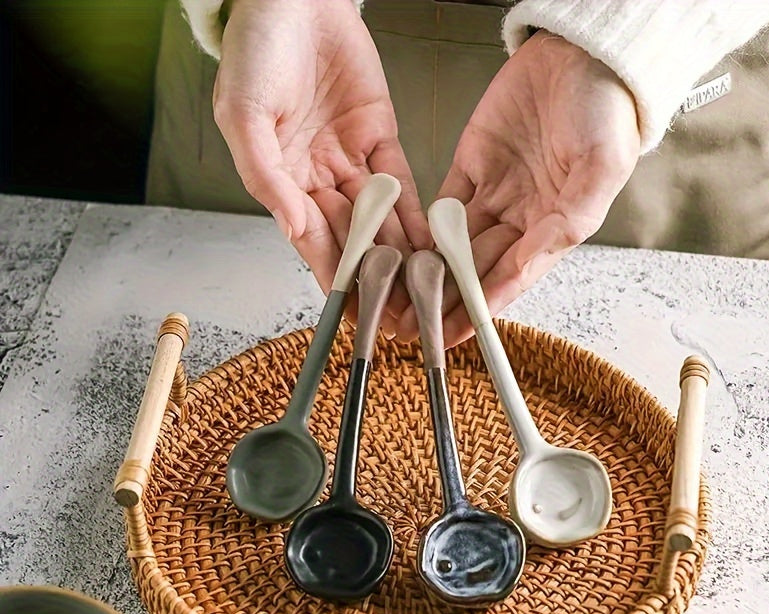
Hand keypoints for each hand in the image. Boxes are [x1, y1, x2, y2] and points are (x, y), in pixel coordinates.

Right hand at [213, 0, 430, 325]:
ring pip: (379, 218)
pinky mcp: (380, 136)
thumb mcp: (243, 114)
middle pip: (350, 238)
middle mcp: (317, 177)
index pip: (311, 240)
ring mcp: (350, 160)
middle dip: (374, 278)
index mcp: (280, 179)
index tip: (352, 312)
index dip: (332, 276)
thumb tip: (294, 228)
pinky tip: (430, 243)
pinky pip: (401, 182)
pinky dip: (414, 212)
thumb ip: (265, 175)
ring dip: (399, 255)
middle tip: (397, 315)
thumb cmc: (255, 49)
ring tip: (419, 291)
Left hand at [396, 30, 639, 345]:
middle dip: (446, 301)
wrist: (582, 53)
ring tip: (401, 301)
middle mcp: (521, 219)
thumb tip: (528, 267)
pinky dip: (423, 232)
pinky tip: (404, 256)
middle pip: (476, 270)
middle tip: (413, 327)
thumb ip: (569, 221)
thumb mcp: (601, 167)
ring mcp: (494, 194)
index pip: (510, 278)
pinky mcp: (470, 167)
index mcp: (554, 227)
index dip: (480, 308)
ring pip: (454, 246)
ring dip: (429, 275)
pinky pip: (442, 208)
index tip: (452, 334)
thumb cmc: (605, 109)